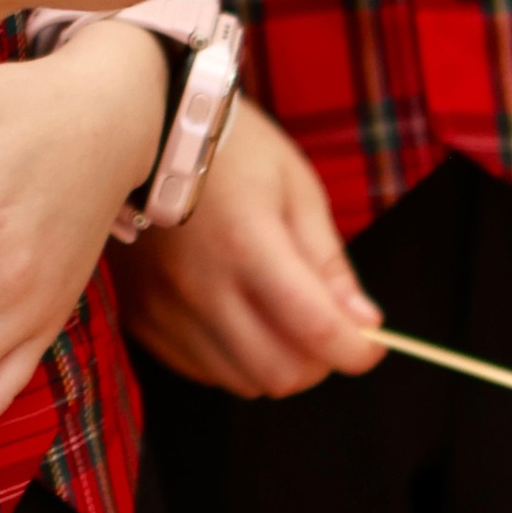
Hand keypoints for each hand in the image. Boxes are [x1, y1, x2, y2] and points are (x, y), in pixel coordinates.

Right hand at [114, 96, 384, 396]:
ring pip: (242, 382)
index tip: (371, 345)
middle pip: (280, 373)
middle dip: (318, 362)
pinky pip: (201, 371)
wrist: (140, 130)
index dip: (357, 351)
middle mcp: (201, 287)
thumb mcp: (295, 188)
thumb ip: (328, 262)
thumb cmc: (231, 150)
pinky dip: (231, 360)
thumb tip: (364, 324)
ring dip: (274, 363)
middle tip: (324, 328)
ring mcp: (165, 307)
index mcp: (247, 245)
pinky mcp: (141, 318)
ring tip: (277, 319)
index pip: (315, 330)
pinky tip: (235, 319)